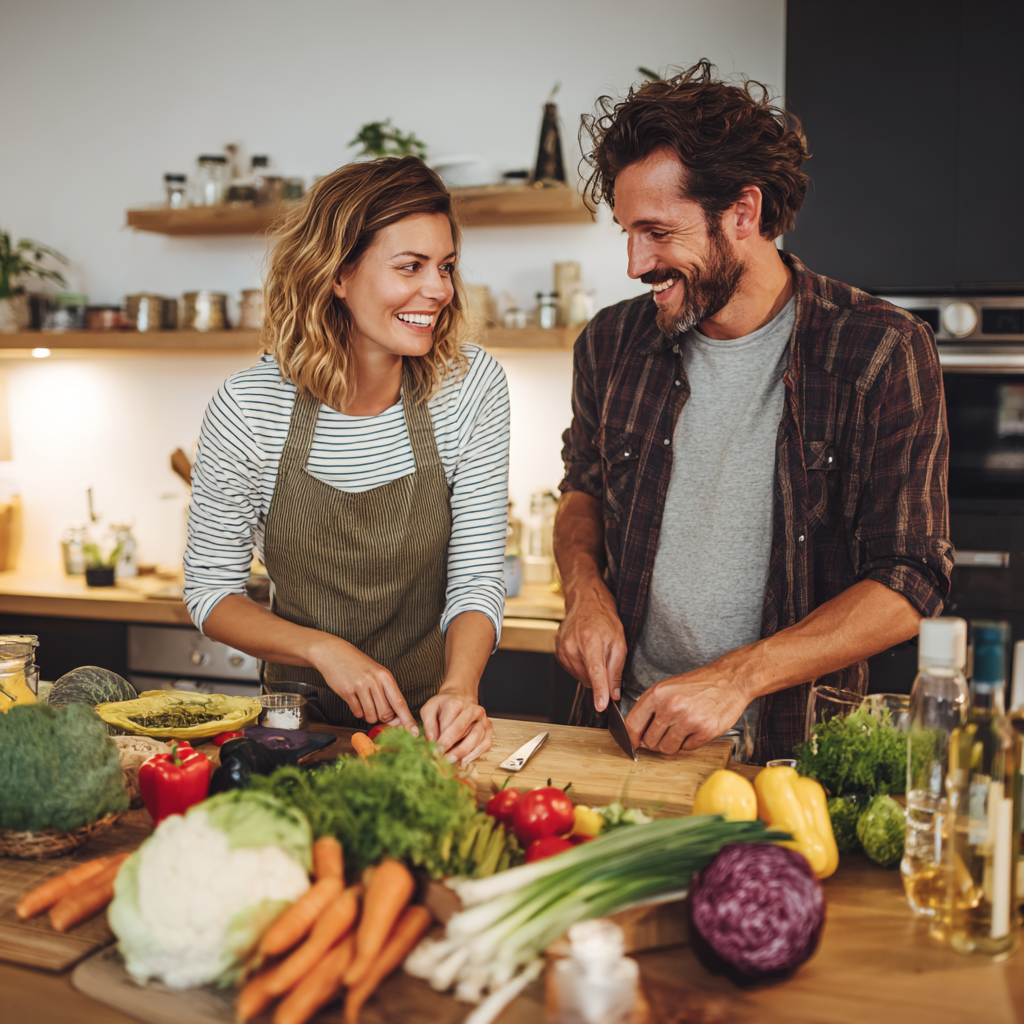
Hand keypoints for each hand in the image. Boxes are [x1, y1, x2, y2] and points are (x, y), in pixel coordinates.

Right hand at [309, 636, 418, 731]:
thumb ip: (387, 694)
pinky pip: (357, 712)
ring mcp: (360, 686)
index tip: (414, 732)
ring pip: (371, 715)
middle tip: (379, 713)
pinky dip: (358, 712)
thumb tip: (396, 719)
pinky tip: (356, 702)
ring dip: (369, 716)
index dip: (407, 720)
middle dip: (384, 719)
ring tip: (366, 704)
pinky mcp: (347, 691)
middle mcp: (374, 680)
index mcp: (386, 676)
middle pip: (386, 713)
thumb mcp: (377, 674)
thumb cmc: (359, 665)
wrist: (334, 653)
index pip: (400, 703)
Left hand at [420, 687, 492, 763]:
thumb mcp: (430, 709)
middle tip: (442, 758)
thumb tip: (431, 740)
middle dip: (451, 747)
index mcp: (455, 703)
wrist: (461, 697)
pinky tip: (465, 760)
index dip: (440, 740)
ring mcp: (482, 719)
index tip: (434, 752)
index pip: (447, 724)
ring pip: (476, 737)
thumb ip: (428, 724)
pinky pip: (485, 743)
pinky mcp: (488, 728)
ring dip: (463, 752)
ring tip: (452, 760)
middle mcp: (472, 709)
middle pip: (462, 730)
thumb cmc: (444, 705)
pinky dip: (476, 754)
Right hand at [555, 583, 626, 711]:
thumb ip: (616, 670)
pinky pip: (572, 670)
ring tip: (595, 652)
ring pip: (580, 677)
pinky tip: (585, 653)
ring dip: (590, 673)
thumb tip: (613, 693)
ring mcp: (562, 647)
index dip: (599, 691)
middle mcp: (572, 644)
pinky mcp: (557, 650)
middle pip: (588, 678)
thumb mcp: (619, 642)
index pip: (596, 672)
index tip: (601, 705)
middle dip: (600, 678)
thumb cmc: (604, 619)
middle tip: (606, 659)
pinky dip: (581, 667)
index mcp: (590, 640)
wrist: (586, 602)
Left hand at [626, 663, 750, 753]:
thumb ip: (650, 708)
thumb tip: (636, 734)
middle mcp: (671, 707)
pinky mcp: (705, 730)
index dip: (631, 738)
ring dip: (671, 745)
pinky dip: (689, 743)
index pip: (632, 724)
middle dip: (655, 742)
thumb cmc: (697, 684)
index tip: (634, 743)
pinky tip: (695, 729)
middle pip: (650, 741)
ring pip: (667, 748)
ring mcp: (689, 720)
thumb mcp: (667, 687)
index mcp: (657, 694)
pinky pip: (687, 749)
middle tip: (664, 735)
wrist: (729, 680)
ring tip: (680, 731)